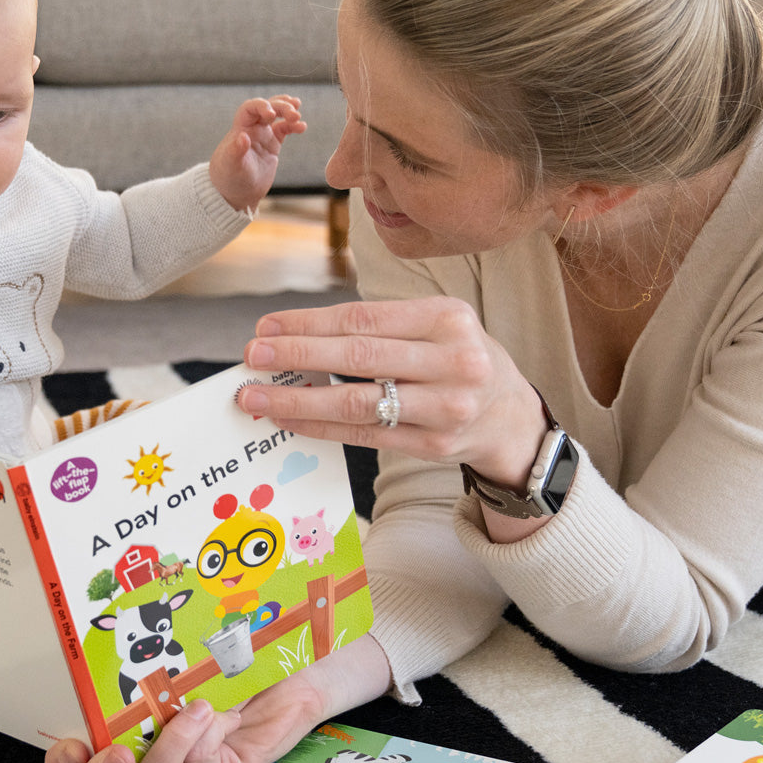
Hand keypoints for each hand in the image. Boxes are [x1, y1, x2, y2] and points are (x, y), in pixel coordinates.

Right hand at [45, 633, 390, 762]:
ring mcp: (195, 760)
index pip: (87, 750)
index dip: (66, 759)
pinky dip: (195, 741)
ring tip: (184, 711)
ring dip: (159, 751)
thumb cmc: (244, 633)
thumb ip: (155, 628)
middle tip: (105, 750)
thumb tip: (113, 595)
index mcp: (139, 713)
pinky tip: (206, 710)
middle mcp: (159, 743)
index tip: (66, 742)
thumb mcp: (190, 630)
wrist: (306, 646)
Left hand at [209, 94, 305, 212]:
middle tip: (295, 115)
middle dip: (281, 107)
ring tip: (298, 117)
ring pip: (278, 115)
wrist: (237, 193)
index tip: (272, 115)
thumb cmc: (229, 178)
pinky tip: (302, 127)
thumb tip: (243, 137)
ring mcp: (263, 135)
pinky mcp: (273, 144)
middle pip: (268, 107)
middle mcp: (252, 128)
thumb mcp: (231, 166)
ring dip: (288, 111)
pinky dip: (293, 126)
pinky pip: (285, 129)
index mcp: (240, 128)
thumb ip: (235, 150)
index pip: (250, 108)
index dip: (262, 106)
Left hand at [237, 296, 547, 490]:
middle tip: (253, 357)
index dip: (309, 323)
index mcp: (448, 318)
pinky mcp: (433, 444)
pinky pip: (363, 435)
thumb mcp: (438, 326)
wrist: (510, 417)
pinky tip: (290, 419)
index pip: (364, 318)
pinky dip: (320, 427)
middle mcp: (452, 361)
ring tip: (257, 396)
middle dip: (297, 355)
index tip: (267, 326)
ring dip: (298, 399)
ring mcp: (444, 407)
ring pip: (356, 403)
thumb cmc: (459, 360)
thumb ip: (382, 327)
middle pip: (358, 357)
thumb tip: (296, 335)